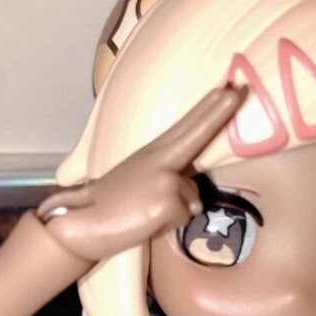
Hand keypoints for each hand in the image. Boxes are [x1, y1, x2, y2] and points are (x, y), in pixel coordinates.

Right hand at [36, 87, 244, 262]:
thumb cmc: (111, 208)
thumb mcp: (140, 184)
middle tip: (236, 90)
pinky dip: (168, 226)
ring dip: (175, 213)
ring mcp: (166, 179)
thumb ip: (168, 178)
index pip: (185, 128)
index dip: (207, 110)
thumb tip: (191, 196)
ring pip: (192, 200)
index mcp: (153, 154)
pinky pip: (184, 217)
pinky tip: (145, 222)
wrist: (79, 224)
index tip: (226, 90)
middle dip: (218, 112)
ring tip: (145, 214)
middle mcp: (161, 160)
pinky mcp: (169, 202)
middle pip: (195, 134)